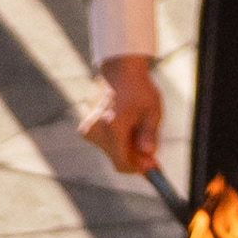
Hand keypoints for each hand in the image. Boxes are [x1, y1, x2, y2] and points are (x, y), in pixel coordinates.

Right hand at [84, 50, 165, 176]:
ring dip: (125, 147)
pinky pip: (106, 143)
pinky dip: (117, 140)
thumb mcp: (152, 111)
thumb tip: (148, 155)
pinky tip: (124, 122)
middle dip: (134, 157)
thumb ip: (150, 135)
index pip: (123, 163)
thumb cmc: (139, 89)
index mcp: (113, 125)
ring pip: (112, 151)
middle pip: (117, 158)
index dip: (139, 168)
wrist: (119, 69)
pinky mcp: (85, 128)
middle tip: (150, 151)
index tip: (152, 168)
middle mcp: (97, 129)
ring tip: (135, 126)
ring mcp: (88, 129)